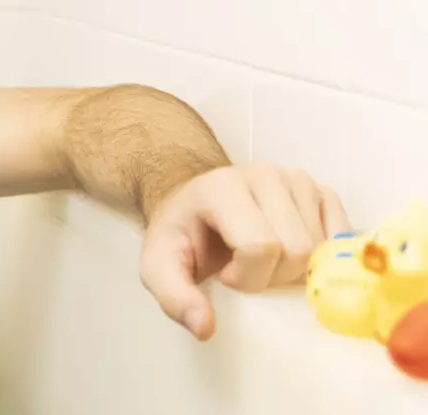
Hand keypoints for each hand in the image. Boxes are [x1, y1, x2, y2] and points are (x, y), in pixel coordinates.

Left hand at [138, 161, 349, 340]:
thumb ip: (174, 296)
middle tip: (247, 273)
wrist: (196, 207)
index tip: (226, 277)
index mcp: (222, 187)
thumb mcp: (159, 267)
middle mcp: (264, 174)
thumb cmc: (183, 236)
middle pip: (296, 249)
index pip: (260, 245)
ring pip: (320, 248)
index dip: (247, 277)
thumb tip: (205, 328)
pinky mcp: (322, 192)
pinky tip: (291, 256)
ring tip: (265, 262)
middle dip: (273, 277)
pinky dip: (321, 259)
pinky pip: (341, 238)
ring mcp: (298, 180)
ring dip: (296, 270)